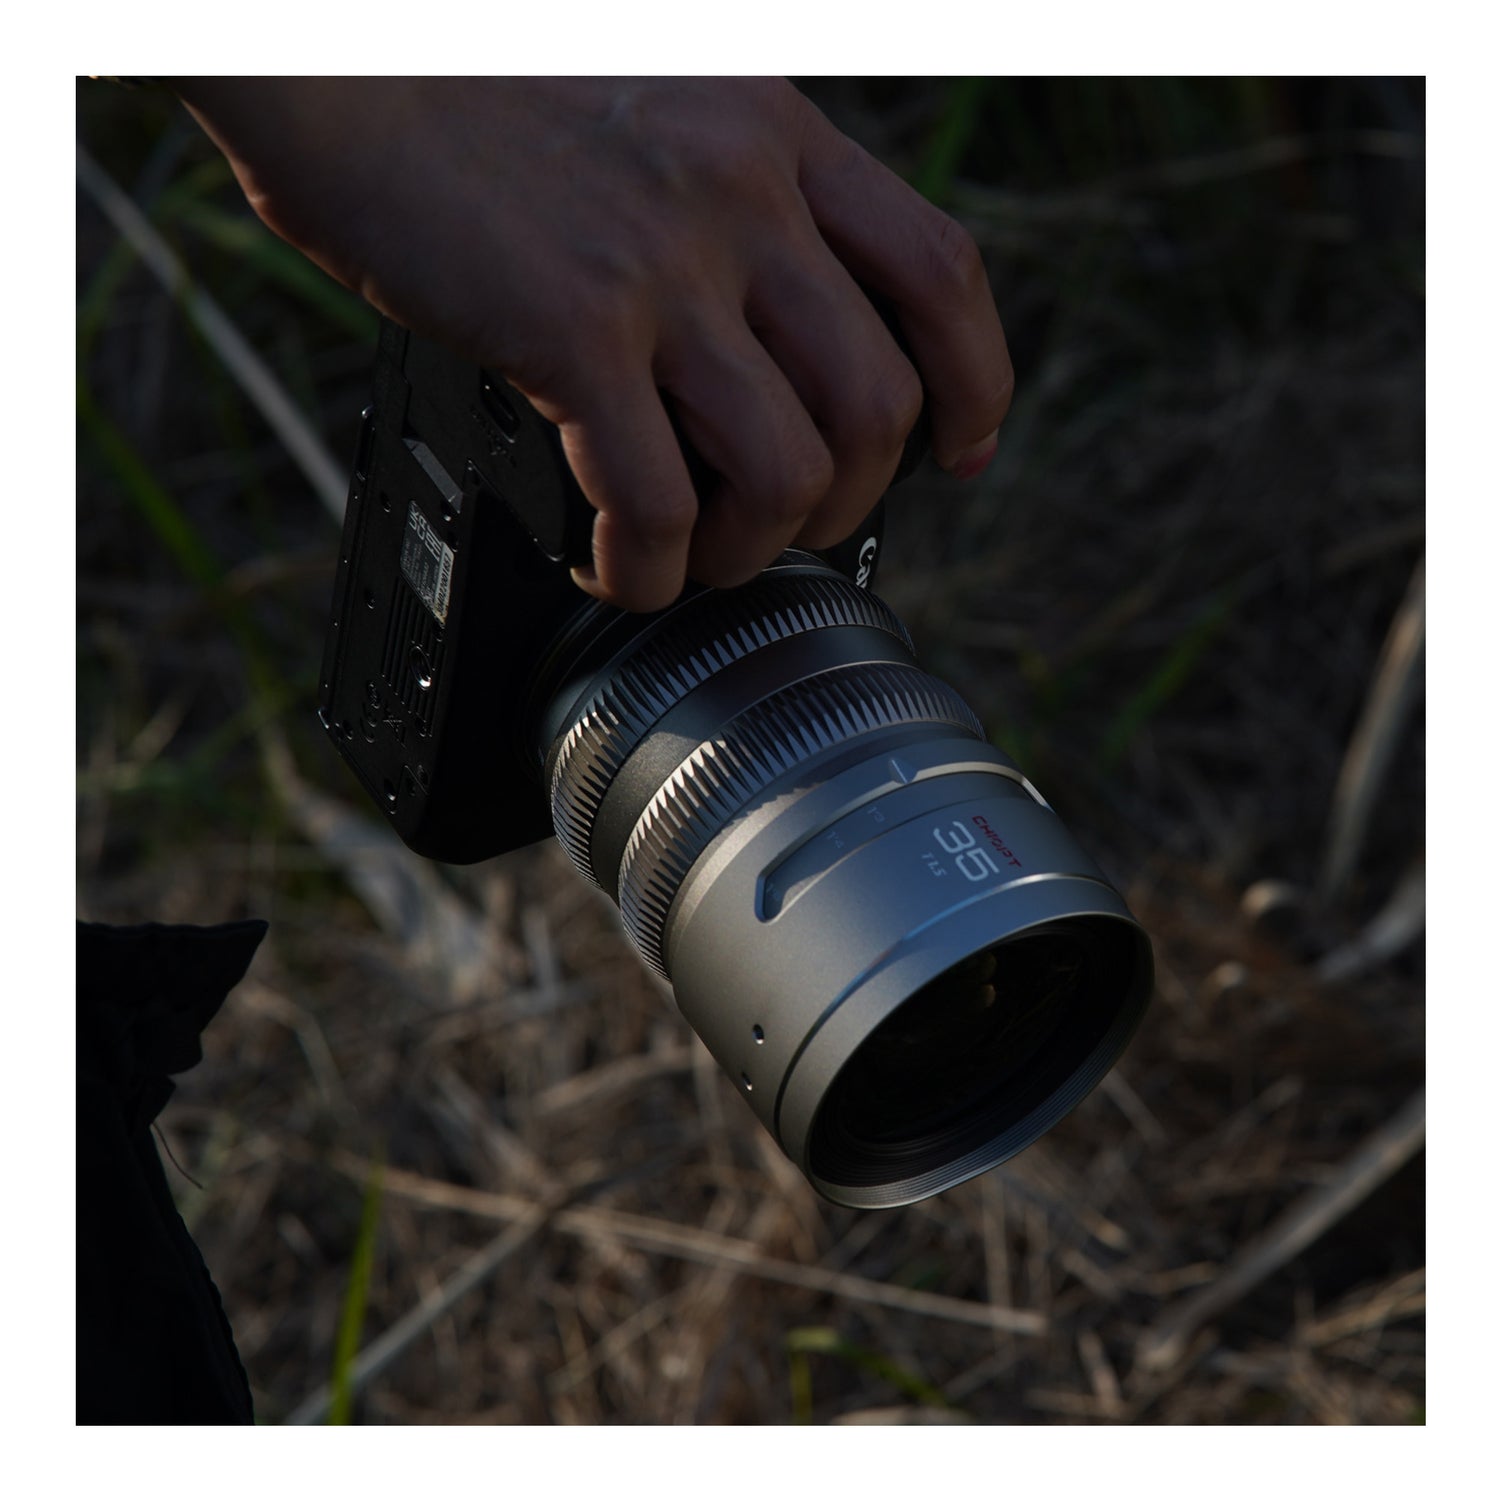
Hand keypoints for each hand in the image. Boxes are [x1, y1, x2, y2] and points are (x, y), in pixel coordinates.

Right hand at [173, 77, 1013, 610]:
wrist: (335, 53)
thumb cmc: (473, 86)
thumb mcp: (657, 104)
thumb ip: (732, 196)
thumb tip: (765, 328)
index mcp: (776, 136)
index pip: (939, 274)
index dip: (973, 386)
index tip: (959, 453)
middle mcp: (742, 195)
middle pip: (879, 404)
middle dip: (848, 506)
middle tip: (785, 528)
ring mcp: (663, 263)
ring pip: (786, 472)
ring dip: (749, 552)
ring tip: (692, 558)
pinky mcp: (573, 327)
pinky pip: (656, 503)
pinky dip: (646, 570)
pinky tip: (612, 568)